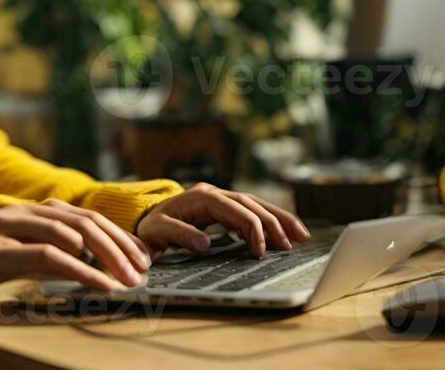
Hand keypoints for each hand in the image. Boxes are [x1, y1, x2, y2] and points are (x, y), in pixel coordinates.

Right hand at [0, 197, 150, 304]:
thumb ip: (21, 247)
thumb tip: (62, 261)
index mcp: (14, 209)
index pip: (75, 213)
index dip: (110, 232)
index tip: (133, 254)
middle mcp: (14, 212)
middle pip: (81, 219)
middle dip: (119, 243)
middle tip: (143, 267)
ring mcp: (3, 228)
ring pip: (72, 233)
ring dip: (108, 257)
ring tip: (130, 279)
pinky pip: (49, 257)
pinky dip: (82, 270)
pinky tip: (101, 285)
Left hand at [135, 182, 310, 258]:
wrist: (142, 219)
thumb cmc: (149, 228)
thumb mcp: (156, 231)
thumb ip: (178, 235)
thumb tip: (205, 243)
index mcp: (201, 197)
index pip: (235, 210)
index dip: (251, 228)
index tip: (261, 251)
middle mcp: (213, 193)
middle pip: (251, 203)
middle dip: (274, 222)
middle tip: (292, 244)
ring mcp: (219, 197)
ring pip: (255, 204)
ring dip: (279, 219)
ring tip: (301, 236)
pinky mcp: (222, 206)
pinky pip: (250, 211)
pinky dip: (268, 221)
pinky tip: (282, 234)